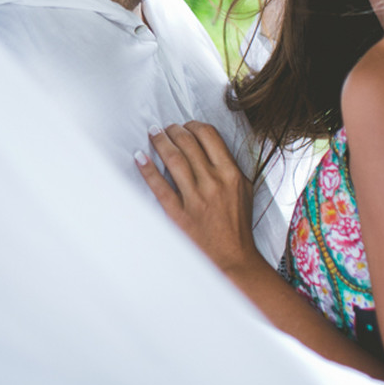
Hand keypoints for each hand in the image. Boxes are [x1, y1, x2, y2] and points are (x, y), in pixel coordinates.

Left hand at [135, 121, 257, 274]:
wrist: (233, 258)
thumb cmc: (238, 224)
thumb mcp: (244, 190)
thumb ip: (229, 166)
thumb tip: (210, 145)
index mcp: (231, 174)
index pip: (209, 136)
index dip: (193, 125)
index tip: (185, 126)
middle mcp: (213, 182)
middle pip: (188, 143)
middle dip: (174, 130)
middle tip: (165, 128)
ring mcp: (196, 198)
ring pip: (174, 159)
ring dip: (160, 142)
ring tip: (153, 133)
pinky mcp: (179, 214)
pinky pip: (160, 187)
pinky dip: (148, 170)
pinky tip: (139, 157)